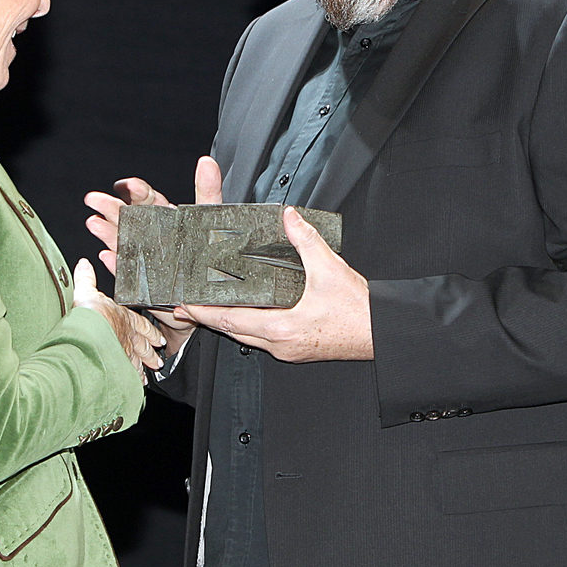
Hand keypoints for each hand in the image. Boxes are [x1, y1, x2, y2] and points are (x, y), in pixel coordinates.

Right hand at [72, 258, 164, 377]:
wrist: (88, 334)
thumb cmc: (91, 313)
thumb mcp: (86, 291)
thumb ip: (86, 278)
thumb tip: (84, 264)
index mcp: (125, 318)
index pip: (141, 326)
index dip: (149, 333)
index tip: (158, 340)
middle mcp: (128, 337)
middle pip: (143, 347)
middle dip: (149, 354)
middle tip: (157, 362)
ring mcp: (125, 354)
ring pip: (137, 363)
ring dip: (141, 370)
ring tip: (146, 378)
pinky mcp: (118, 368)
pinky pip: (128, 377)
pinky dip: (131, 383)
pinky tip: (134, 389)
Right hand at [85, 156, 222, 355]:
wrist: (206, 295)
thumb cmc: (210, 255)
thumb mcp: (212, 218)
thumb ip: (209, 190)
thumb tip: (207, 162)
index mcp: (166, 218)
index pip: (147, 200)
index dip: (136, 191)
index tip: (127, 185)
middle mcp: (151, 236)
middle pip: (127, 217)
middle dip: (110, 207)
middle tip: (95, 199)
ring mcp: (143, 258)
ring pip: (121, 242)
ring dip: (107, 232)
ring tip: (94, 224)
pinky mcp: (141, 282)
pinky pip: (126, 272)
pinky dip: (116, 264)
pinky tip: (107, 256)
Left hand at [176, 206, 372, 362]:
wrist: (382, 334)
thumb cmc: (359, 310)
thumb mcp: (330, 269)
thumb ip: (306, 240)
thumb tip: (289, 217)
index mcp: (282, 328)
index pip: (231, 321)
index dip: (205, 312)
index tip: (185, 304)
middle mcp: (280, 344)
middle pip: (233, 332)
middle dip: (210, 318)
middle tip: (189, 304)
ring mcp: (288, 350)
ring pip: (248, 338)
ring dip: (229, 323)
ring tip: (212, 306)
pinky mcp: (297, 349)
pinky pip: (263, 339)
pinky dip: (249, 326)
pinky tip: (248, 312)